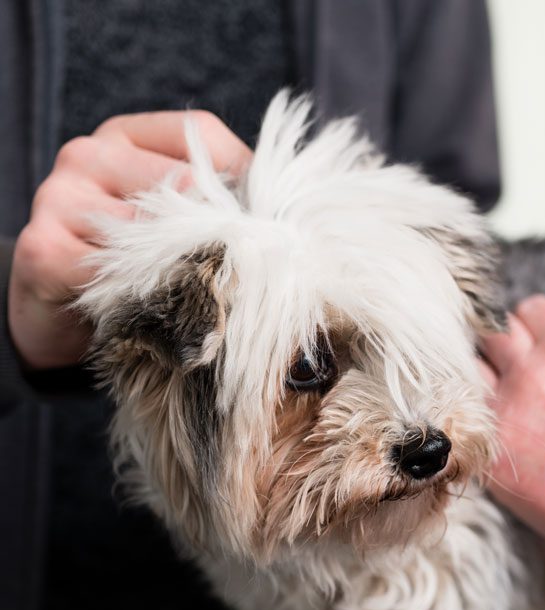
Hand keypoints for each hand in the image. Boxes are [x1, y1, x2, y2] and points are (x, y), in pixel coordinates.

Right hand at [8, 111, 250, 369]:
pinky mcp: (42, 247)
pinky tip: (140, 301)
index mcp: (128, 135)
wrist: (67, 317)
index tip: (259, 220)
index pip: (202, 133)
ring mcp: (59, 195)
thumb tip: (278, 207)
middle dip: (215, 230)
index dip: (241, 180)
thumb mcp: (186, 214)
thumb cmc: (143, 259)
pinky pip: (117, 271)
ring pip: (153, 231)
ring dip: (179, 267)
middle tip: (227, 265)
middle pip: (182, 183)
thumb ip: (227, 194)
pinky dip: (141, 293)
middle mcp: (89, 152)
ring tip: (184, 287)